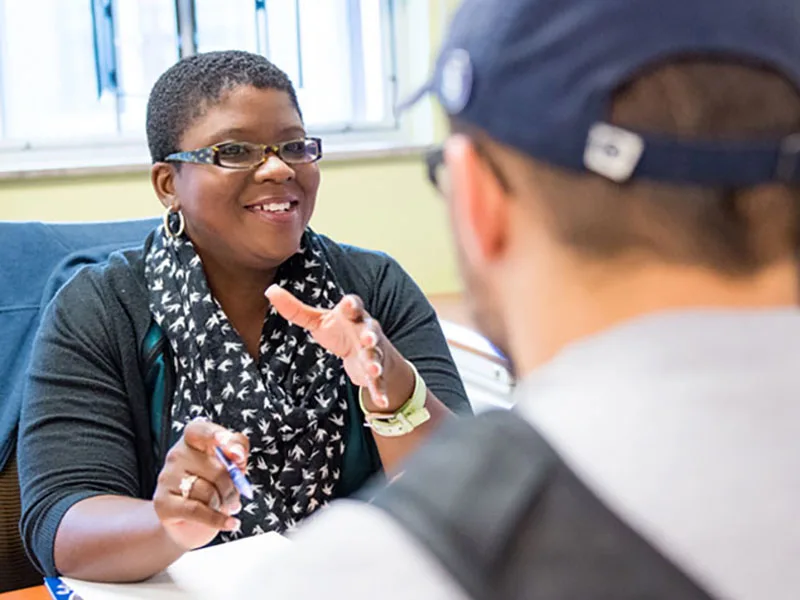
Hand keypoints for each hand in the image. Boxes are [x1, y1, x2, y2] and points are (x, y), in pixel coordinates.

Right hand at [152, 418, 248, 549]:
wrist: (189, 521)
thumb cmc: (213, 486)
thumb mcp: (231, 464)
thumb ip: (238, 451)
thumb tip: (236, 454)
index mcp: (193, 439)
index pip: (200, 430)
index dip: (216, 436)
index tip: (234, 450)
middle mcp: (177, 454)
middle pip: (217, 469)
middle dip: (234, 487)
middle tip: (235, 496)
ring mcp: (167, 478)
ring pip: (208, 491)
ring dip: (224, 503)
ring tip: (223, 506)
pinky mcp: (162, 503)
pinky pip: (198, 511)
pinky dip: (218, 519)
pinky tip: (230, 523)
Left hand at [265, 286, 414, 411]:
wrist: (367, 350)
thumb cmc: (339, 330)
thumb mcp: (318, 320)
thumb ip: (295, 308)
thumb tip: (270, 290)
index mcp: (352, 316)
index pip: (353, 306)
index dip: (351, 304)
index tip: (347, 304)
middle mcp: (366, 332)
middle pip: (370, 331)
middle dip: (369, 336)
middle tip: (367, 339)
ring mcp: (373, 352)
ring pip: (375, 357)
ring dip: (375, 363)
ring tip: (373, 370)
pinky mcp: (374, 372)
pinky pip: (378, 382)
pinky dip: (380, 391)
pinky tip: (382, 401)